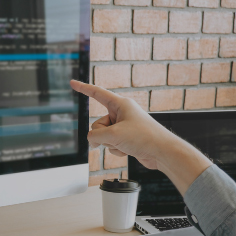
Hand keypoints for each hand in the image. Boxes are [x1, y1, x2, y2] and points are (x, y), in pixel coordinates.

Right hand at [71, 80, 211, 194]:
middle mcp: (122, 113)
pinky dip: (116, 149)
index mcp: (120, 104)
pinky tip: (127, 150)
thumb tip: (92, 142)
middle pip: (97, 123)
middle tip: (115, 138)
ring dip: (110, 143)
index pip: (97, 93)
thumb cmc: (144, 138)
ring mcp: (124, 126)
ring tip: (126, 144)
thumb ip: (95, 136)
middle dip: (101, 134)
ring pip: (103, 136)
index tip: (72, 83)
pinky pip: (111, 144)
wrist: (162, 152)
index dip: (83, 88)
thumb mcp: (113, 135)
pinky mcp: (126, 138)